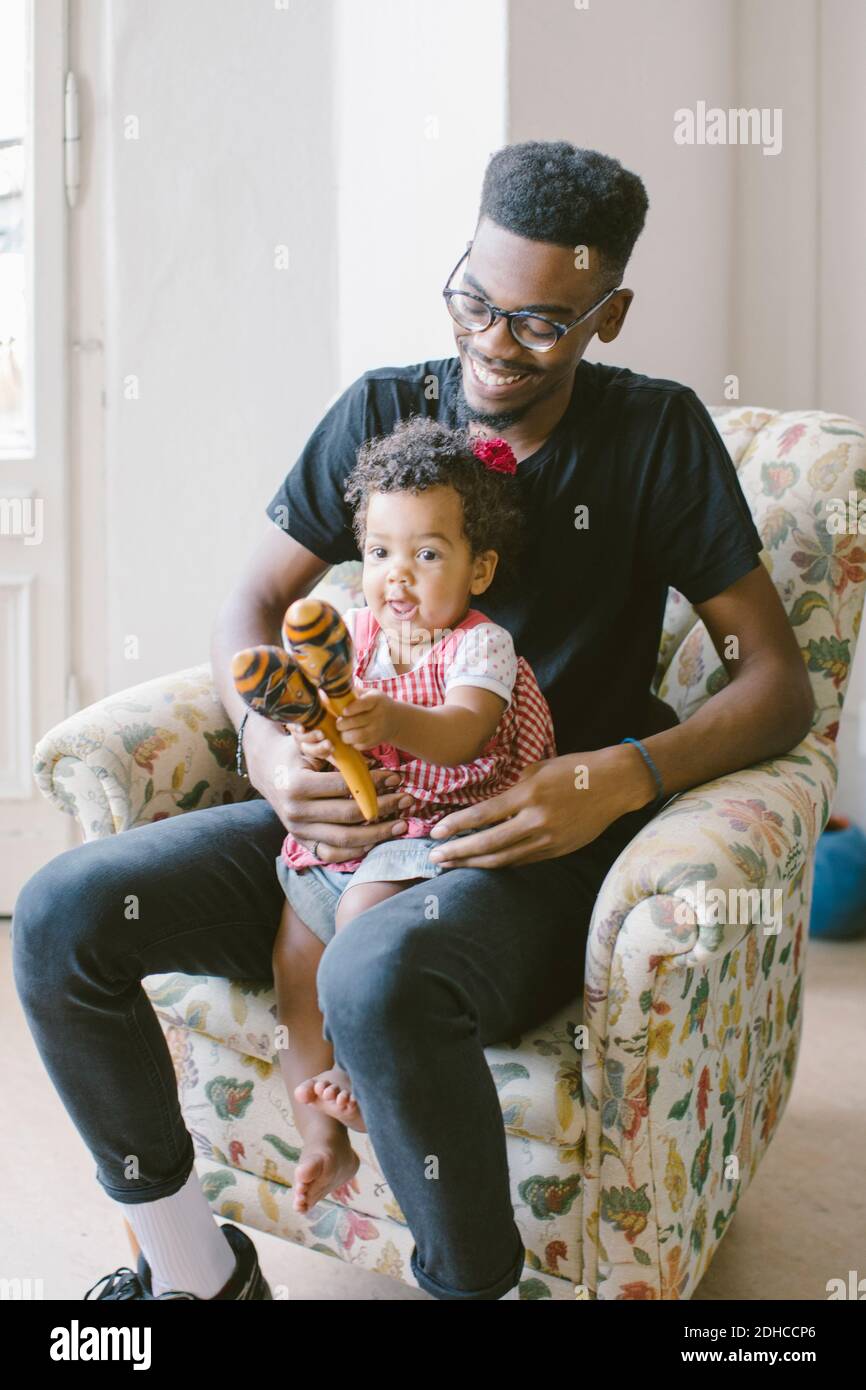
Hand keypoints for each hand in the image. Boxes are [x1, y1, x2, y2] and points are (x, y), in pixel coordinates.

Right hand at [243, 713, 415, 861]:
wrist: (267, 770)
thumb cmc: (294, 753)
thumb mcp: (308, 745)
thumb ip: (334, 752)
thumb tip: (366, 762)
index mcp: (297, 786)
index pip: (345, 787)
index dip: (374, 783)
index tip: (397, 777)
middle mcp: (296, 813)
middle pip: (349, 816)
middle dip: (383, 808)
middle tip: (407, 800)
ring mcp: (298, 831)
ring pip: (344, 840)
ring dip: (378, 834)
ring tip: (401, 824)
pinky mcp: (302, 842)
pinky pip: (332, 854)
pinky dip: (356, 851)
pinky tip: (377, 840)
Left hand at [333, 688, 398, 751]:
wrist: (395, 720)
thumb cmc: (375, 704)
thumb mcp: (369, 693)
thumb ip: (352, 693)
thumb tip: (327, 691)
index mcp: (376, 700)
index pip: (363, 704)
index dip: (352, 708)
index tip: (343, 711)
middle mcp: (379, 716)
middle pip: (356, 722)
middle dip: (342, 724)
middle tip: (338, 722)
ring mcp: (377, 731)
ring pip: (356, 736)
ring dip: (344, 735)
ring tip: (342, 731)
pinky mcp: (375, 742)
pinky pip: (359, 745)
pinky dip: (351, 743)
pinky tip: (351, 737)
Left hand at [426, 747, 646, 868]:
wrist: (615, 783)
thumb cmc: (574, 769)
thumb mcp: (538, 769)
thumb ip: (513, 790)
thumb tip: (490, 807)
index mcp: (529, 794)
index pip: (484, 816)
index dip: (457, 826)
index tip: (436, 834)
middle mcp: (537, 820)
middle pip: (489, 844)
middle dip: (458, 852)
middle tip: (435, 858)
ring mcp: (549, 839)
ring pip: (504, 859)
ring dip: (475, 863)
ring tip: (453, 865)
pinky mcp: (559, 851)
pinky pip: (523, 861)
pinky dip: (500, 863)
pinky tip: (483, 864)